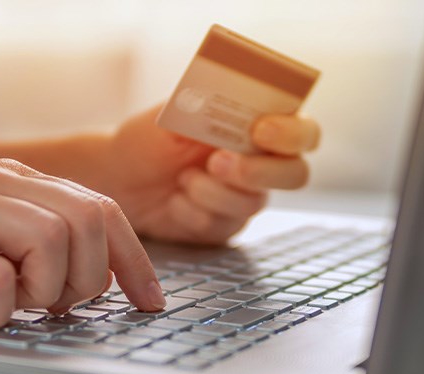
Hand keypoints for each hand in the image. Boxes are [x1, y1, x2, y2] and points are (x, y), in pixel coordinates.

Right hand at [0, 159, 164, 327]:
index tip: (150, 300)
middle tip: (55, 304)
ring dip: (44, 290)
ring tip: (11, 304)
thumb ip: (39, 243)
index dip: (134, 259)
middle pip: (87, 221)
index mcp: (16, 181)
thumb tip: (103, 278)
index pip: (101, 209)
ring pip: (51, 241)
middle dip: (89, 278)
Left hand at [101, 105, 319, 244]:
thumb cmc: (150, 138)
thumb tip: (232, 97)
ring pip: (252, 202)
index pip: (303, 131)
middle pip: (296, 174)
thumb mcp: (174, 113)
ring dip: (211, 191)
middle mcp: (262, 163)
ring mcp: (247, 197)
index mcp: (259, 127)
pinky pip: (223, 225)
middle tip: (217, 162)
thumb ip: (208, 106)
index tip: (260, 131)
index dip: (291, 134)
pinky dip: (192, 211)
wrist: (121, 177)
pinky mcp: (226, 226)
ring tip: (182, 179)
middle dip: (258, 171)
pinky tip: (174, 201)